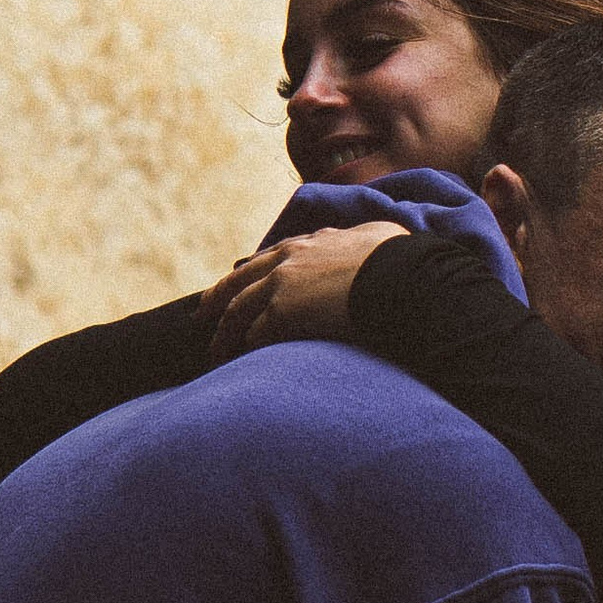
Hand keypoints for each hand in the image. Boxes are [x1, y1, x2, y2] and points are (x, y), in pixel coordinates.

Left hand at [199, 222, 407, 362]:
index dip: (253, 272)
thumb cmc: (400, 259)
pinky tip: (240, 364)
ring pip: (239, 310)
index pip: (271, 257)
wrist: (398, 276)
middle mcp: (291, 258)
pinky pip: (253, 336)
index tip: (240, 282)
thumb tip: (381, 239)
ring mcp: (282, 284)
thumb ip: (370, 239)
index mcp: (313, 241)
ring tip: (216, 352)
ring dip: (225, 333)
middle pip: (240, 280)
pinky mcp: (281, 312)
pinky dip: (244, 350)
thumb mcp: (381, 237)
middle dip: (218, 297)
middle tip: (203, 313)